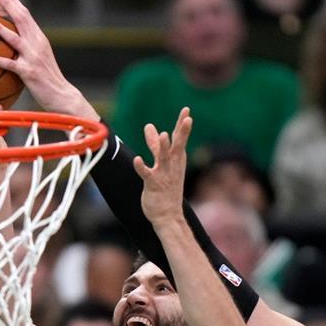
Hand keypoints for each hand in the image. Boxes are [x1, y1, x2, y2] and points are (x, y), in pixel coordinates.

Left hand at [0, 0, 97, 120]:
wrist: (61, 95)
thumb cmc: (48, 78)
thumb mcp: (41, 57)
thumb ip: (29, 46)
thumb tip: (10, 39)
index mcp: (39, 38)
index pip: (25, 14)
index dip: (13, 0)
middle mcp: (37, 44)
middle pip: (21, 19)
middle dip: (7, 4)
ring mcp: (33, 57)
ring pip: (14, 38)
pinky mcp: (29, 72)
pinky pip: (9, 64)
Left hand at [133, 107, 192, 228]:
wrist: (168, 216)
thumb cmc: (165, 188)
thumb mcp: (161, 163)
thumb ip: (154, 145)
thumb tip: (149, 126)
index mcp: (176, 160)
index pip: (180, 139)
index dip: (183, 124)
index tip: (186, 110)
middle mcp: (172, 166)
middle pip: (178, 146)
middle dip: (182, 132)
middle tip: (187, 118)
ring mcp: (163, 175)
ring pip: (164, 159)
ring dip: (164, 148)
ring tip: (163, 135)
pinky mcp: (153, 185)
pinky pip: (147, 175)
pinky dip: (142, 168)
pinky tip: (138, 160)